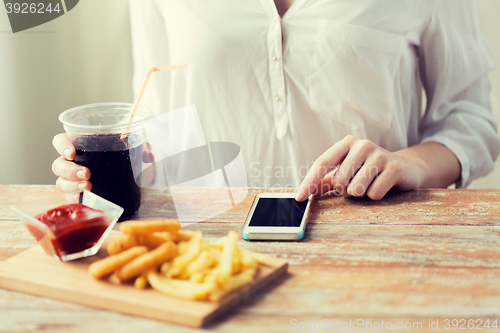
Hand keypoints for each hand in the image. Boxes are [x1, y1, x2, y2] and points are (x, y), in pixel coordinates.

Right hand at [52, 133, 155, 192]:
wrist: (126, 183)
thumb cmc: (121, 161)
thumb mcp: (131, 151)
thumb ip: (141, 148)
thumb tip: (149, 154)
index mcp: (80, 147)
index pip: (60, 141)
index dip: (62, 146)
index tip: (72, 153)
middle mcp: (72, 163)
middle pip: (58, 165)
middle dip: (69, 170)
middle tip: (87, 173)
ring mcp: (72, 181)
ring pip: (61, 183)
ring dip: (72, 185)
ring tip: (88, 186)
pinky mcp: (76, 195)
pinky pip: (69, 198)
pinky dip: (75, 199)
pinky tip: (84, 199)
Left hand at [295, 135, 425, 200]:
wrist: (404, 168)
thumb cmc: (368, 171)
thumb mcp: (345, 172)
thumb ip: (323, 181)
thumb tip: (300, 191)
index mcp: (346, 143)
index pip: (322, 163)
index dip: (309, 181)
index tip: (299, 197)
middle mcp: (362, 145)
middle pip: (338, 181)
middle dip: (345, 190)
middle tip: (357, 183)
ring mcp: (379, 154)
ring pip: (355, 189)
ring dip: (360, 194)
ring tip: (370, 184)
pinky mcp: (394, 168)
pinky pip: (373, 193)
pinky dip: (375, 195)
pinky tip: (382, 186)